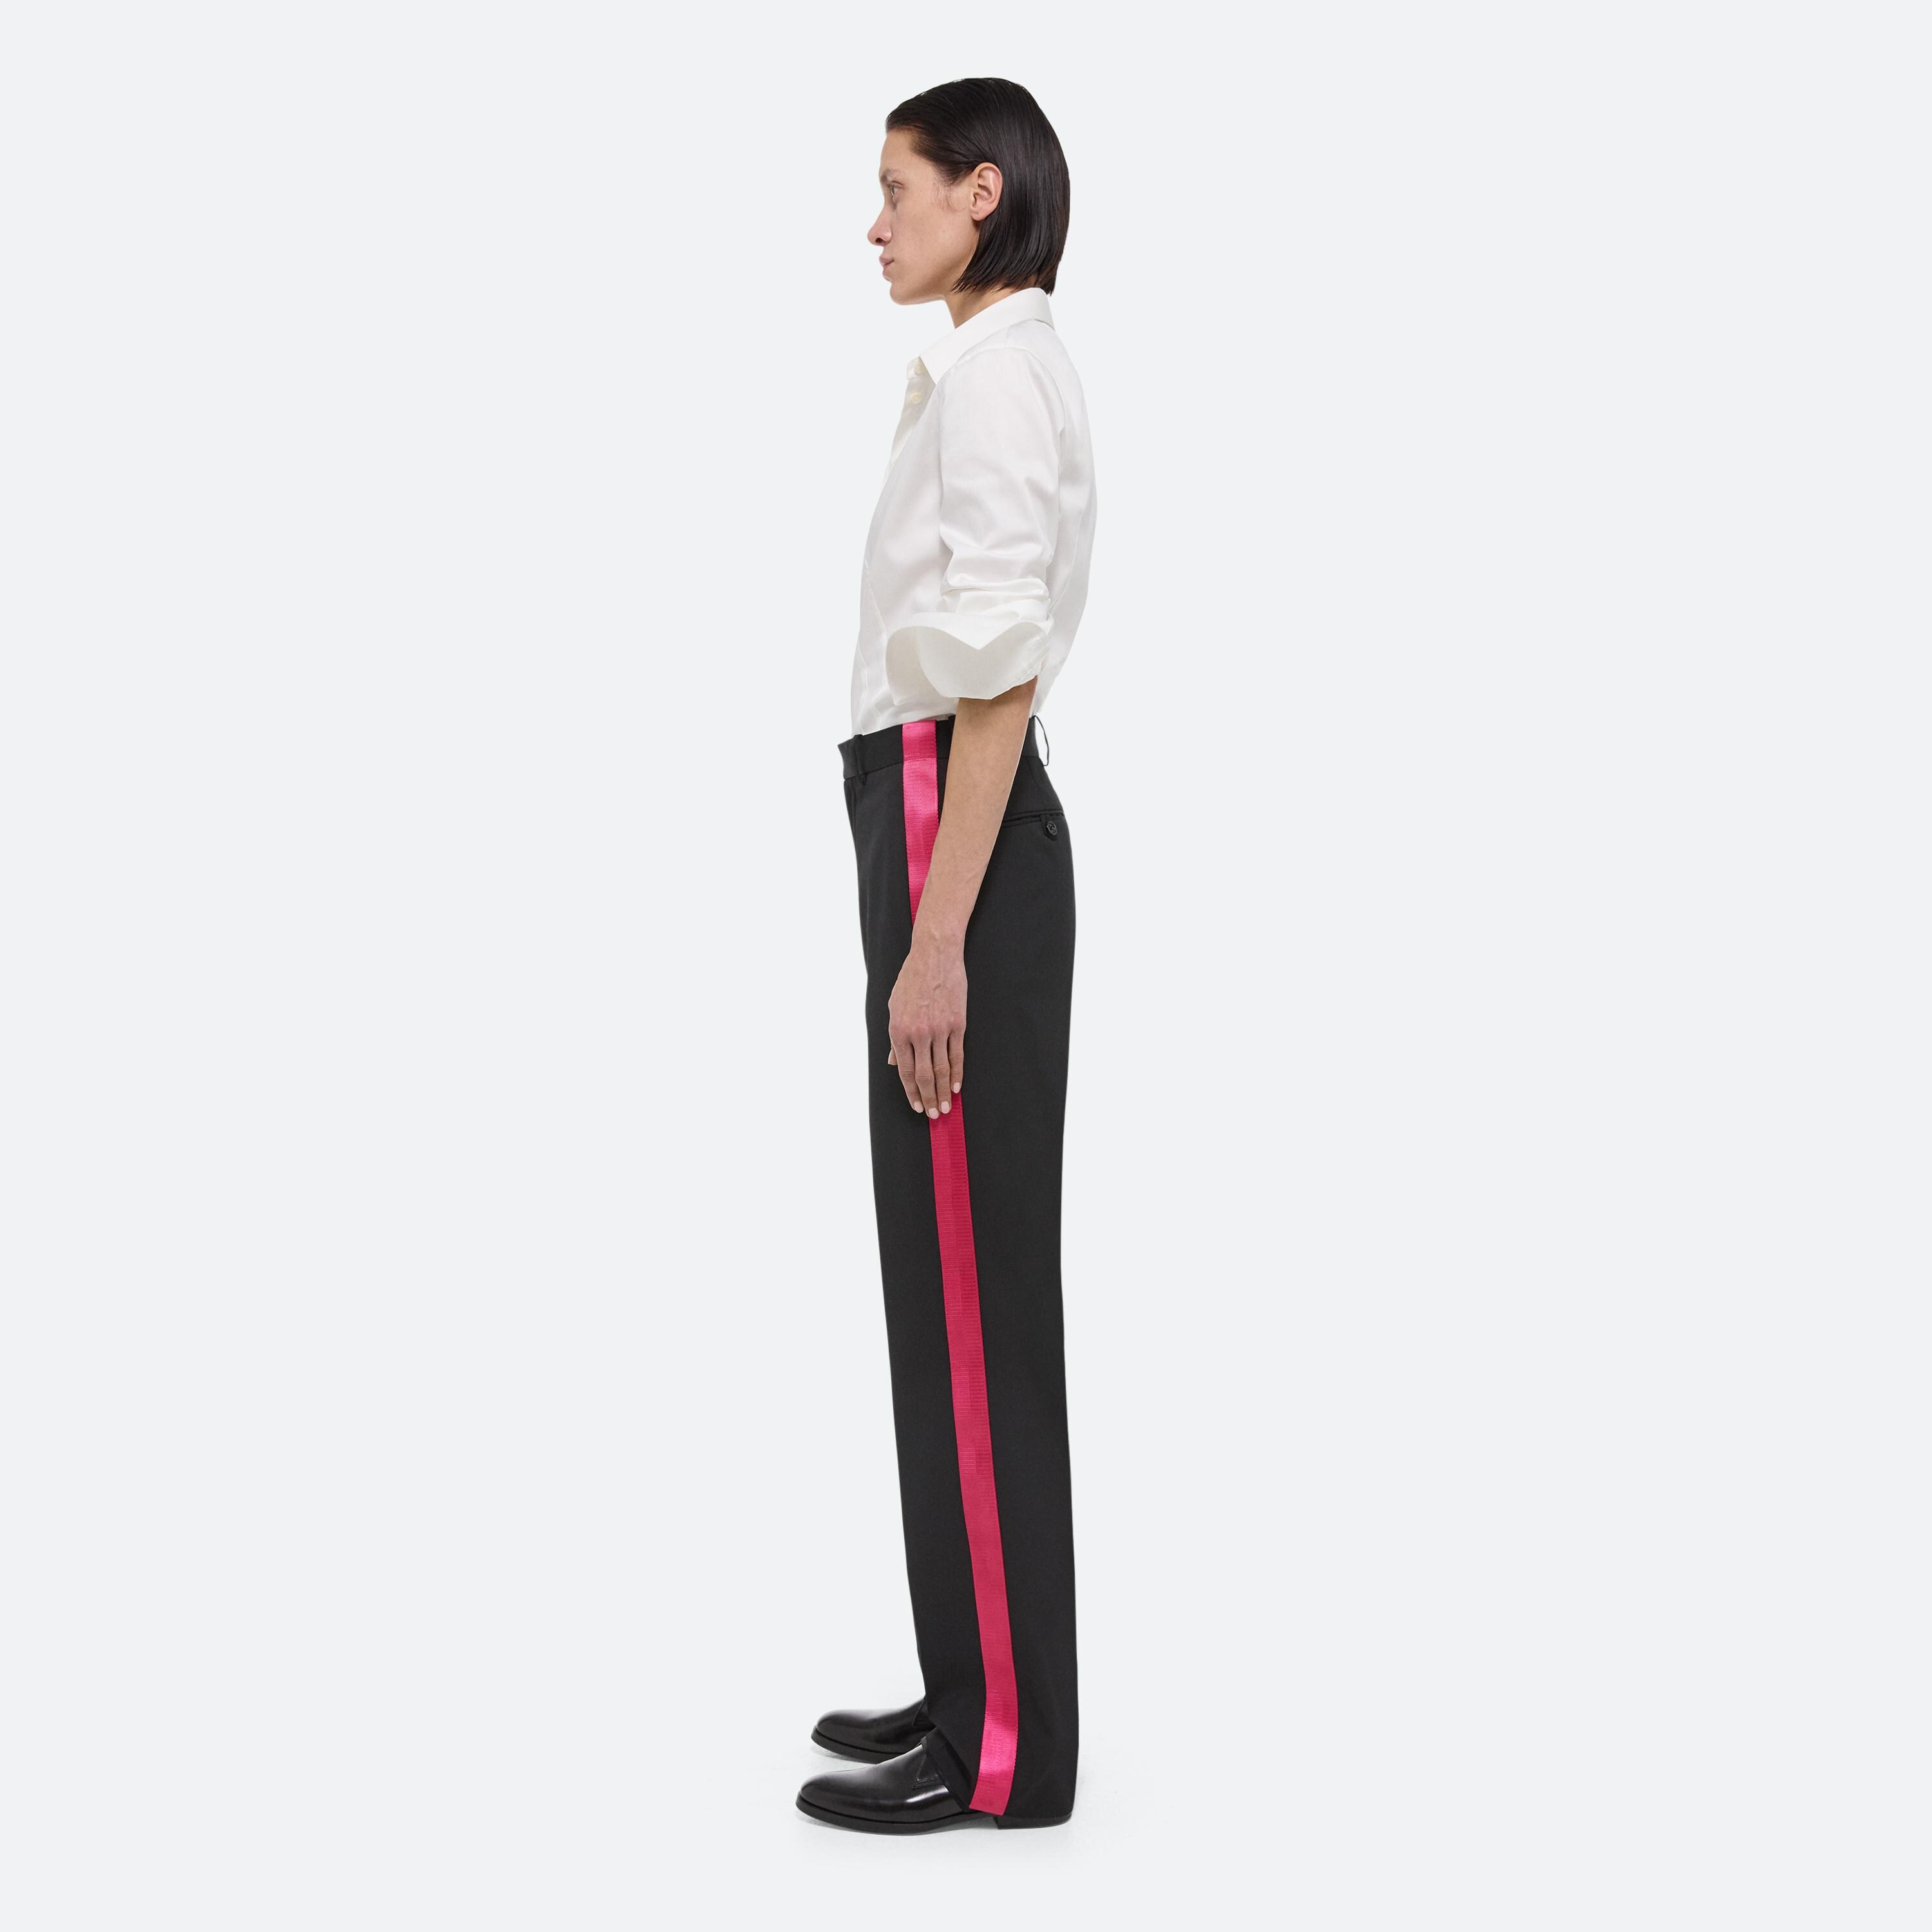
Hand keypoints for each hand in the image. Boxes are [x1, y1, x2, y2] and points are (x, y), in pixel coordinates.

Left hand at [886, 934, 965, 1118]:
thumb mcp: (893, 1006)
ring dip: (942, 1091)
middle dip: (927, 1098)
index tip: (915, 1105)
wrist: (935, 955)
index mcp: (898, 1030)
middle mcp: (918, 1033)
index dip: (910, 1091)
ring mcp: (939, 1029)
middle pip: (923, 1075)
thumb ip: (893, 1038)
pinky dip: (957, 1073)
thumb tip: (891, 1062)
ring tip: (945, 1107)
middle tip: (932, 1115)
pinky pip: (957, 1054)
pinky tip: (956, 1087)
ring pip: (941, 1069)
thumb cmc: (911, 979)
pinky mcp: (957, 1024)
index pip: (904, 1070)